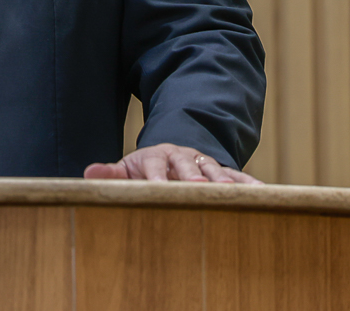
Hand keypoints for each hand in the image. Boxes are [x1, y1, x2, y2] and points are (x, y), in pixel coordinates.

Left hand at [84, 143, 262, 183]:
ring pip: (214, 170)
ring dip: (221, 181)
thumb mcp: (128, 170)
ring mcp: (204, 162)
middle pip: (187, 165)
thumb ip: (111, 174)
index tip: (158, 189)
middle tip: (198, 188)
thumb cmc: (145, 169)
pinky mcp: (222, 170)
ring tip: (228, 193)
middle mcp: (182, 156)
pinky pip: (239, 176)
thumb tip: (87, 175)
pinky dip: (250, 185)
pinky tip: (263, 194)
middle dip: (192, 177)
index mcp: (156, 156)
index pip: (155, 167)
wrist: (171, 155)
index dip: (156, 178)